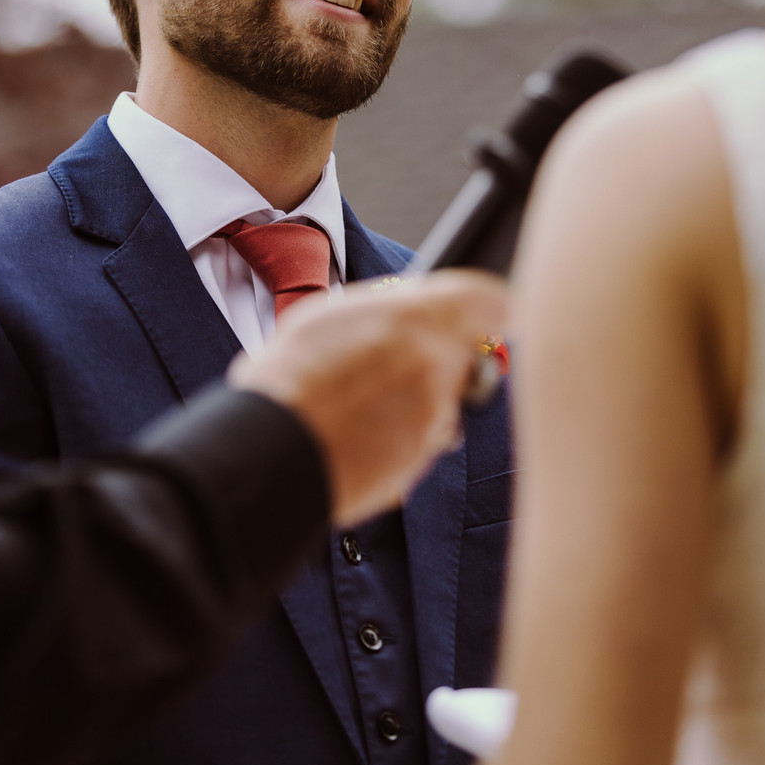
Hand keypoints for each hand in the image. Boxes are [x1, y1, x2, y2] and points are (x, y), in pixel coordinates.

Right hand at [228, 270, 507, 524]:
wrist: (274, 447)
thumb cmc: (293, 376)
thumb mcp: (333, 313)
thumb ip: (389, 307)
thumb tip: (413, 305)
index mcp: (418, 318)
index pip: (491, 301)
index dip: (488, 309)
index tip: (486, 316)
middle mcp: (436, 367)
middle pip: (465, 359)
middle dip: (440, 363)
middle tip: (394, 365)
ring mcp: (432, 420)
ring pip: (443, 405)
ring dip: (416, 404)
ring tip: (359, 404)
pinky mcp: (418, 463)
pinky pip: (418, 444)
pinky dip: (396, 439)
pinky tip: (355, 433)